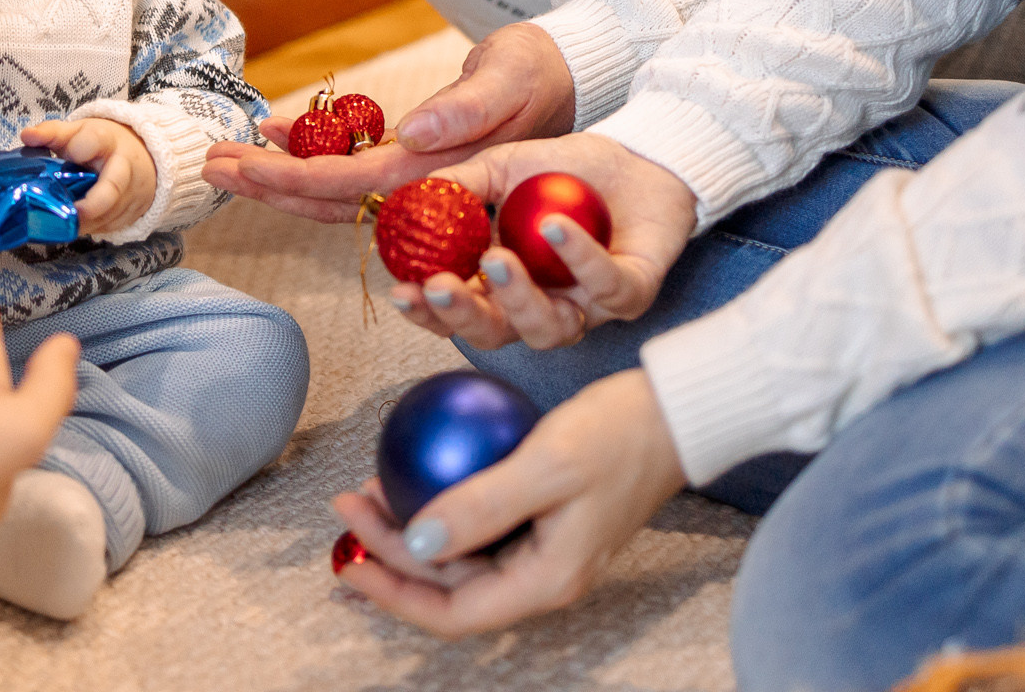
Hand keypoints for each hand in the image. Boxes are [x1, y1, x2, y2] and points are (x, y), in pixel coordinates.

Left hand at [21, 117, 156, 235]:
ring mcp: (131, 193)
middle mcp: (124, 168)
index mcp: (107, 141)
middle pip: (112, 187)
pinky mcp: (133, 214)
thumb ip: (52, 133)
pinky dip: (90, 228)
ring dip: (84, 222)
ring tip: (60, 222)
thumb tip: (26, 135)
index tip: (69, 154)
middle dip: (91, 204)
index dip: (80, 148)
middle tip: (70, 213)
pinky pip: (109, 227)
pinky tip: (74, 225)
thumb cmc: (102, 146)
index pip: (95, 141)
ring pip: (108, 215)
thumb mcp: (79, 133)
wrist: (143, 159)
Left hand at [200, 23, 578, 223]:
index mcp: (450, 174)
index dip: (299, 181)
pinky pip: (356, 172)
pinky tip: (275, 133)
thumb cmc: (543, 70)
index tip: (249, 165)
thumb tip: (419, 130)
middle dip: (270, 186)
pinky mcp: (419, 166)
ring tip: (228, 156)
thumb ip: (469, 107)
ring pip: (340, 194)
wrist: (572, 74)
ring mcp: (423, 183)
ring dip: (280, 177)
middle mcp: (431, 190)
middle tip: (212, 165)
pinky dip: (311, 154)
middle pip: (337, 202)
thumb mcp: (512, 77)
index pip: (360, 188)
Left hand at [332, 369, 685, 637]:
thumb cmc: (620, 434)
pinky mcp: (545, 516)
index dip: (393, 594)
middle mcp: (544, 576)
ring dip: (414, 527)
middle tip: (350, 503)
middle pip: (451, 585)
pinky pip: (482, 522)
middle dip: (392, 552)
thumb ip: (480, 507)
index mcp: (546, 582)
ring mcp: (545, 547)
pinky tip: (419, 466)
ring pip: (464, 554)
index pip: (453, 612)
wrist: (677, 410)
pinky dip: (445, 502)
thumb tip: (416, 543)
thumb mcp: (546, 465)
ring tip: (374, 487)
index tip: (347, 560)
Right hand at [388, 133, 697, 350]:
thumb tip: (408, 196)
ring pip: (548, 330)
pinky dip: (580, 259)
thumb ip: (460, 183)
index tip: (401, 290)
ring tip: (497, 257)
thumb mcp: (504, 166)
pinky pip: (607, 289)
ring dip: (517, 299)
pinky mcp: (632, 292)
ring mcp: (586, 304)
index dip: (427, 311)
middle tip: (440, 287)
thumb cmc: (566, 171)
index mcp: (502, 283)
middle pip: (495, 333)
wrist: (637, 155)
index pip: (456, 311)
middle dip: (463, 316)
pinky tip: (556, 228)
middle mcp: (540, 304)